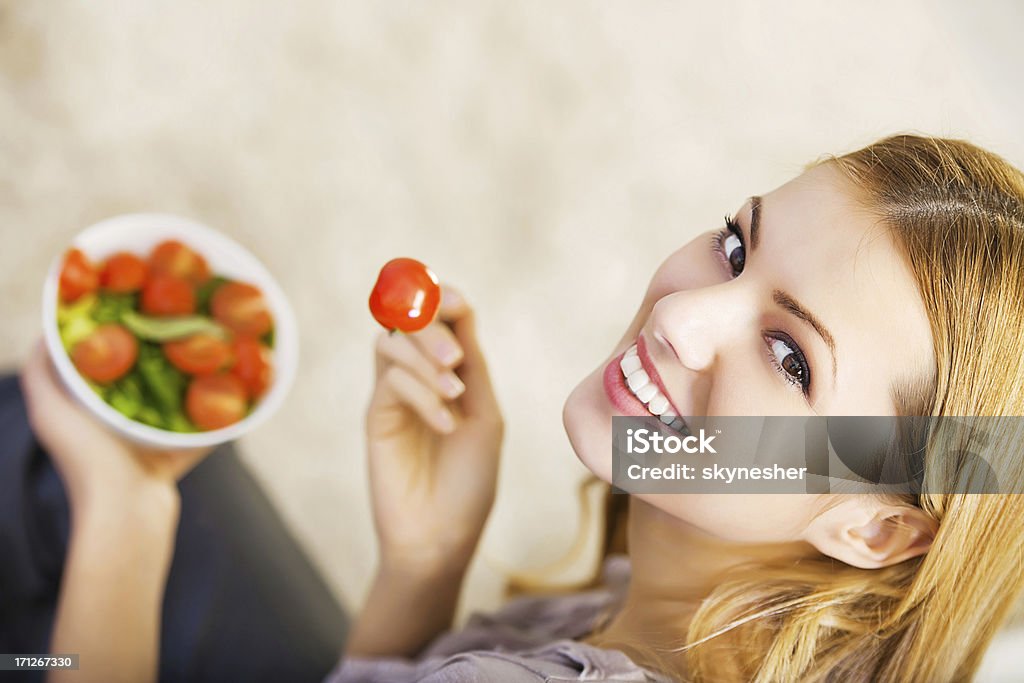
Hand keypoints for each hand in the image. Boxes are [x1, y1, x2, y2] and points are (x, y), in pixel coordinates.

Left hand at [20, 341, 210, 521]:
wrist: (127, 512)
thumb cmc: (87, 460)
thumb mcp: (51, 411)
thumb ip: (43, 376)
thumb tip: (47, 336)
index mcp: (82, 414)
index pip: (92, 369)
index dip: (106, 338)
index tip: (128, 307)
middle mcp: (109, 429)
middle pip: (132, 383)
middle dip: (150, 356)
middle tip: (174, 322)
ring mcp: (141, 446)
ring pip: (166, 405)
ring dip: (183, 383)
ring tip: (203, 352)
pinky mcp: (169, 459)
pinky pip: (193, 431)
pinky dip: (210, 415)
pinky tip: (229, 390)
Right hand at [366, 285, 503, 573]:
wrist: (444, 535)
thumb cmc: (470, 479)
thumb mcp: (485, 414)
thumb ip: (473, 364)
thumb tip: (463, 307)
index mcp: (447, 371)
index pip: (437, 316)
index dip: (442, 298)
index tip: (458, 302)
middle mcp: (416, 376)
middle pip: (407, 321)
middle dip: (430, 328)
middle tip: (454, 358)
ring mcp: (392, 395)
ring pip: (390, 345)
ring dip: (423, 359)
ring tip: (454, 392)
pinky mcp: (375, 417)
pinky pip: (389, 383)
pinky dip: (421, 395)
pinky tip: (446, 424)